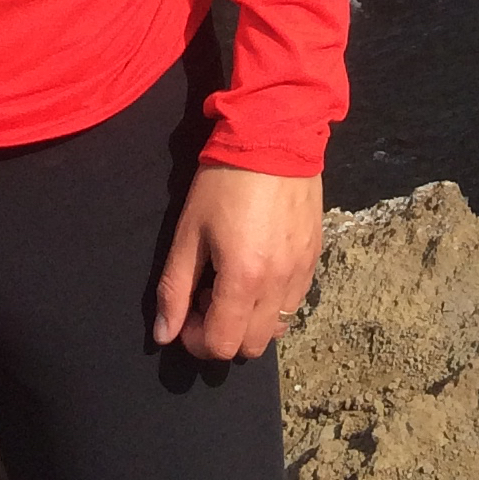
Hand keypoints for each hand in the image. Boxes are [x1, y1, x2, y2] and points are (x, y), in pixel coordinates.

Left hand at [153, 164, 321, 361]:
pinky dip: (274, 301)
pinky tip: (260, 268)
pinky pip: (295, 300)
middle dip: (224, 334)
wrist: (276, 134)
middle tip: (208, 297)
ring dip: (251, 320)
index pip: (221, 344)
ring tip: (235, 282)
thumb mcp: (189, 232)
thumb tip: (164, 334)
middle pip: (252, 345)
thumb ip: (175, 288)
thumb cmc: (225, 181)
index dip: (196, 340)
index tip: (187, 313)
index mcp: (243, 279)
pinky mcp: (315, 255)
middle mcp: (278, 284)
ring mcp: (301, 271)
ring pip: (278, 327)